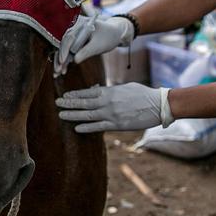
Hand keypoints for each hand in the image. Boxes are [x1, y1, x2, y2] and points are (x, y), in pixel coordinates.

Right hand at [54, 14, 134, 75]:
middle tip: (57, 71)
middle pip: (63, 44)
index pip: (68, 38)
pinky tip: (63, 70)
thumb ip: (87, 51)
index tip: (62, 61)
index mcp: (80, 25)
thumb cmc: (109, 36)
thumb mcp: (99, 45)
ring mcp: (75, 36)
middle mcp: (75, 29)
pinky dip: (66, 60)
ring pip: (64, 49)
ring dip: (60, 61)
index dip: (64, 50)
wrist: (115, 33)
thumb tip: (75, 61)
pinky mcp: (76, 42)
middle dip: (60, 58)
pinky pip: (69, 51)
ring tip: (57, 74)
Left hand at [56, 83, 172, 133]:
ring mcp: (111, 114)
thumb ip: (110, 90)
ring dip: (73, 115)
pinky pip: (98, 127)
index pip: (88, 92)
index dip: (75, 94)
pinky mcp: (117, 125)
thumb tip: (98, 91)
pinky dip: (87, 127)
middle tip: (57, 103)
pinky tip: (77, 128)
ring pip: (88, 115)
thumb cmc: (143, 94)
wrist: (158, 105)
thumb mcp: (125, 87)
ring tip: (62, 114)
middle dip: (69, 103)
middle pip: (84, 103)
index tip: (65, 95)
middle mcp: (108, 102)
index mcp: (110, 91)